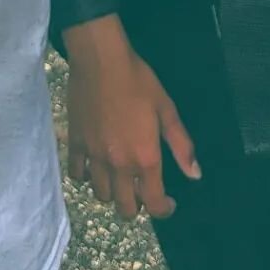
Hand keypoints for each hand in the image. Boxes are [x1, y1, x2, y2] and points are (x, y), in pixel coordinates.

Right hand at [63, 15, 199, 219]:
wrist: (100, 60)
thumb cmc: (138, 81)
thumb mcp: (167, 109)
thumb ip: (181, 145)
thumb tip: (194, 175)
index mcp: (145, 158)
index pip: (154, 204)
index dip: (164, 209)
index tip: (168, 202)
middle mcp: (119, 164)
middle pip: (125, 207)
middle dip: (137, 207)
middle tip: (142, 191)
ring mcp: (94, 155)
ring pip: (100, 194)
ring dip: (112, 193)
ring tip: (118, 180)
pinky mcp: (74, 142)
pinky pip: (76, 173)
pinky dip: (85, 176)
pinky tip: (93, 166)